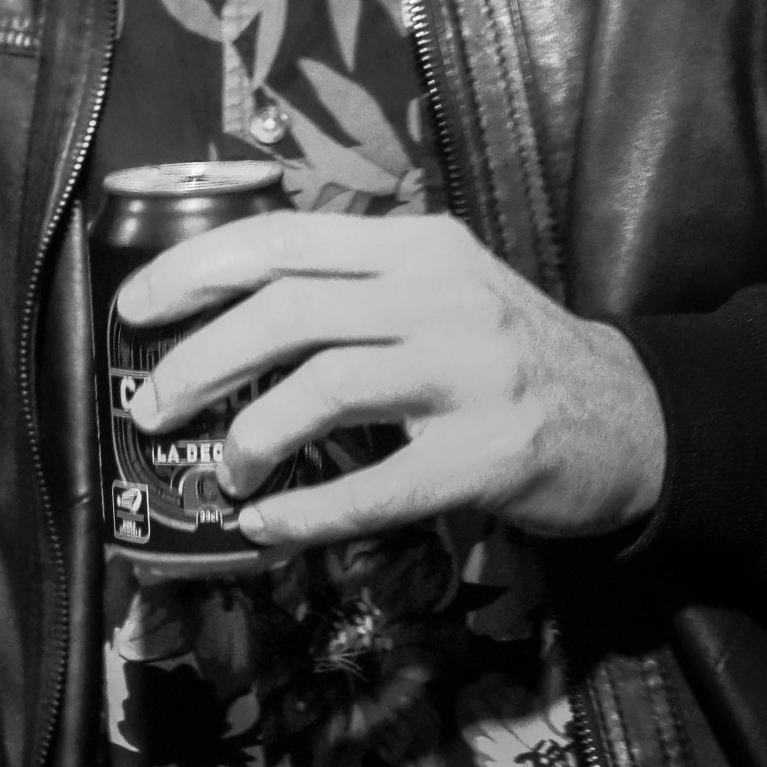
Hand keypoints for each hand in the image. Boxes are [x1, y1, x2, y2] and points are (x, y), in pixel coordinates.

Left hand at [117, 210, 665, 549]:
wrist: (630, 416)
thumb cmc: (504, 349)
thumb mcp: (438, 284)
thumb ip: (352, 283)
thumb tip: (222, 308)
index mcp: (412, 245)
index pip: (282, 240)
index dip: (196, 269)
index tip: (136, 307)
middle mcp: (437, 294)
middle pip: (289, 312)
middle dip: (202, 359)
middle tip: (153, 406)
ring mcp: (466, 372)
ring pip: (326, 386)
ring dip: (252, 434)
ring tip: (223, 470)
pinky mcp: (488, 456)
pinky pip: (377, 487)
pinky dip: (309, 511)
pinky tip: (269, 526)